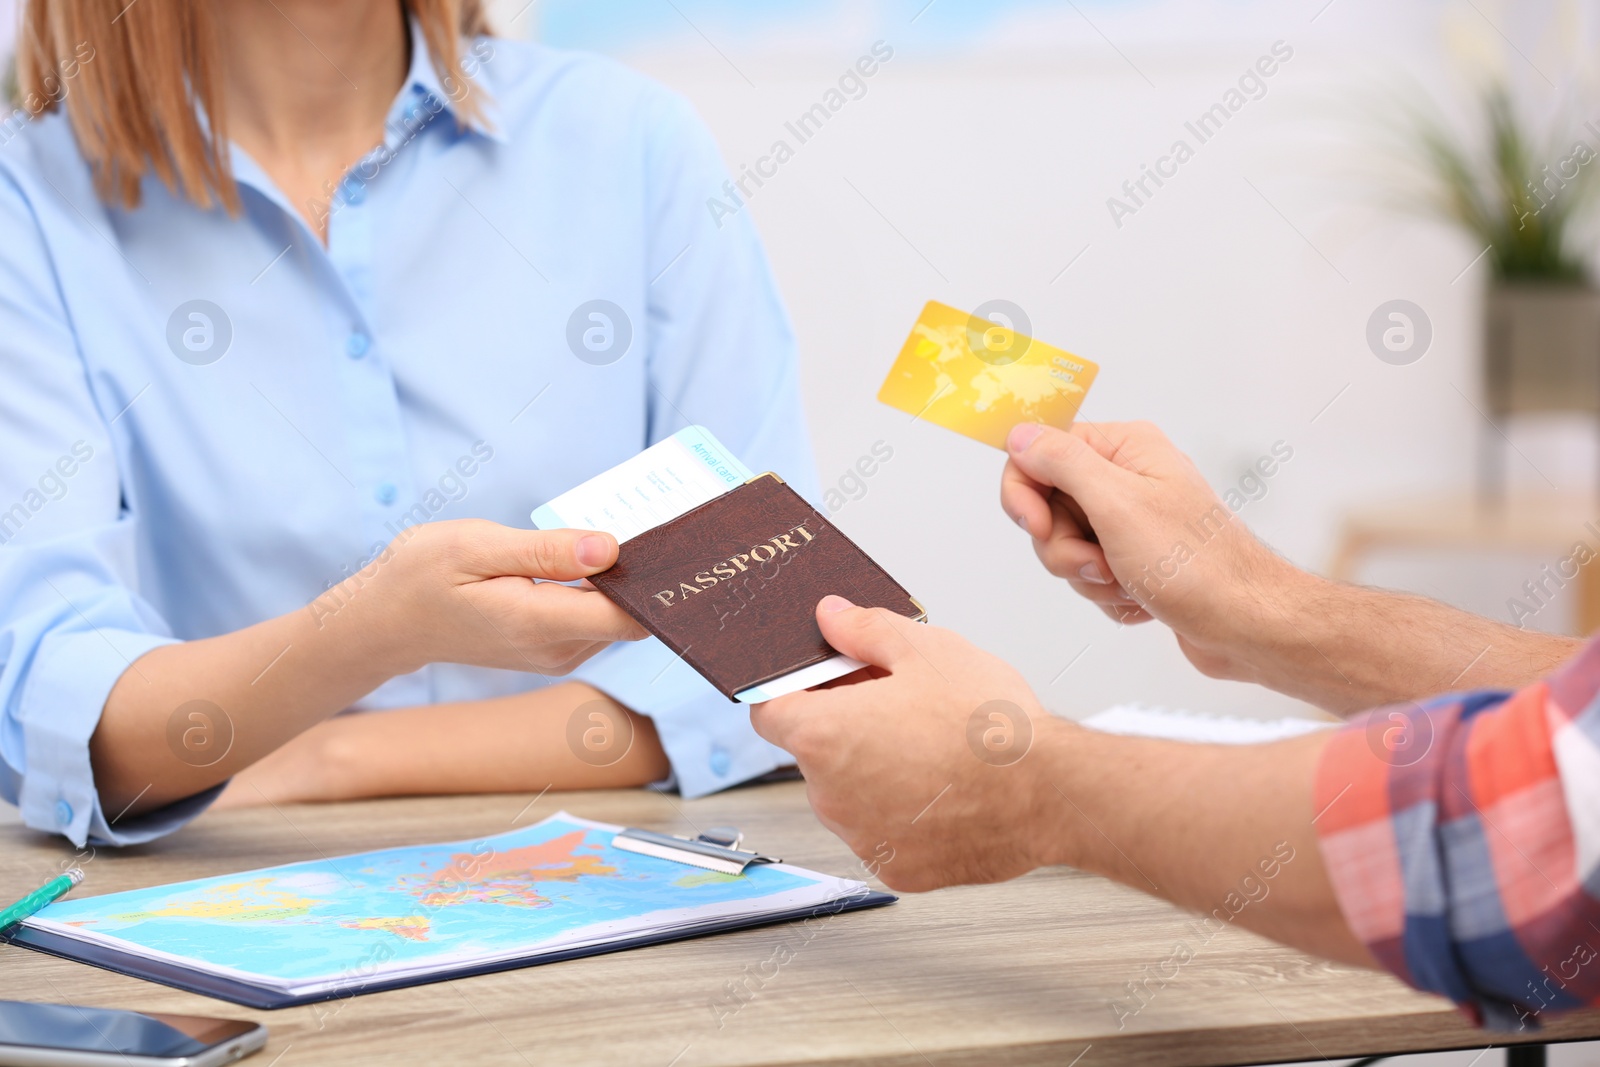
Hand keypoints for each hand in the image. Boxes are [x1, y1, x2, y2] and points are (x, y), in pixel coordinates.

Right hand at [326, 520, 647, 675]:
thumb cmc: (423, 574)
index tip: (668, 543)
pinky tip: (588, 557)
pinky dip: (600, 590)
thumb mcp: (476, 547)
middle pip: (630, 616)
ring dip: (620, 579)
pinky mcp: (556, 649)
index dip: (655, 583)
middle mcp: (557, 649)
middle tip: (647, 519)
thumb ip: (547, 551)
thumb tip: (611, 548)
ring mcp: (558, 654)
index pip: (628, 618)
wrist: (388, 620)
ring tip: (613, 533)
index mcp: (538, 623)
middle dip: (641, 572)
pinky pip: (597, 619)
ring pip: (617, 618)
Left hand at [750, 596, 1071, 891]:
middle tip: (899, 706)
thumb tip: (831, 616)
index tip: (825, 683)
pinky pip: (883, 833)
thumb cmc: (991, 724)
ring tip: (932, 748)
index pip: (769, 711)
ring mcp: (862, 838)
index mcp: (824, 735)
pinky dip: (903, 814)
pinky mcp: (897, 870)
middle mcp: (830, 796)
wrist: (1051, 791)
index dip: (794, 691)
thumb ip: (863, 630)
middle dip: (846, 728)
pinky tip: (945, 789)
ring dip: (873, 773)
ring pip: (849, 796)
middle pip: (813, 753)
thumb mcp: (925, 649)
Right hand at [999, 421, 1300, 678]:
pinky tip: (1140, 598)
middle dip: (1065, 547)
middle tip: (1100, 564)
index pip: (1040, 452)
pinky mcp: (1136, 559)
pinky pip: (1090, 575)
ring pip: (1067, 546)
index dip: (1026, 493)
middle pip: (1049, 507)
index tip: (1038, 528)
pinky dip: (1108, 594)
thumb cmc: (1195, 565)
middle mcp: (1128, 476)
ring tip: (1128, 584)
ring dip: (1089, 576)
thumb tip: (1019, 434)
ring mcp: (1132, 520)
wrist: (1245, 624)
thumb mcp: (1118, 504)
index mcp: (1124, 448)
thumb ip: (1062, 462)